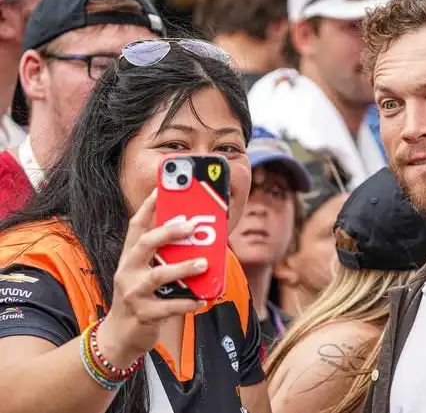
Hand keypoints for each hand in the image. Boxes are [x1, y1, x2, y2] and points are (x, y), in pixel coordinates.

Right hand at [96, 189, 206, 367]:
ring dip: (184, 267)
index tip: (160, 189)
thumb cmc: (139, 299)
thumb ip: (163, 259)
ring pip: (158, 275)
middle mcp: (127, 271)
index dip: (147, 207)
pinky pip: (169, 307)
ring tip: (204, 263)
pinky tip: (203, 299)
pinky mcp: (143, 314)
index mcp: (129, 258)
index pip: (136, 227)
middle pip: (145, 244)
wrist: (118, 337)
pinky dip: (188, 302)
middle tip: (192, 226)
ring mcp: (133, 293)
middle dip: (169, 232)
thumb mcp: (144, 274)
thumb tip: (195, 242)